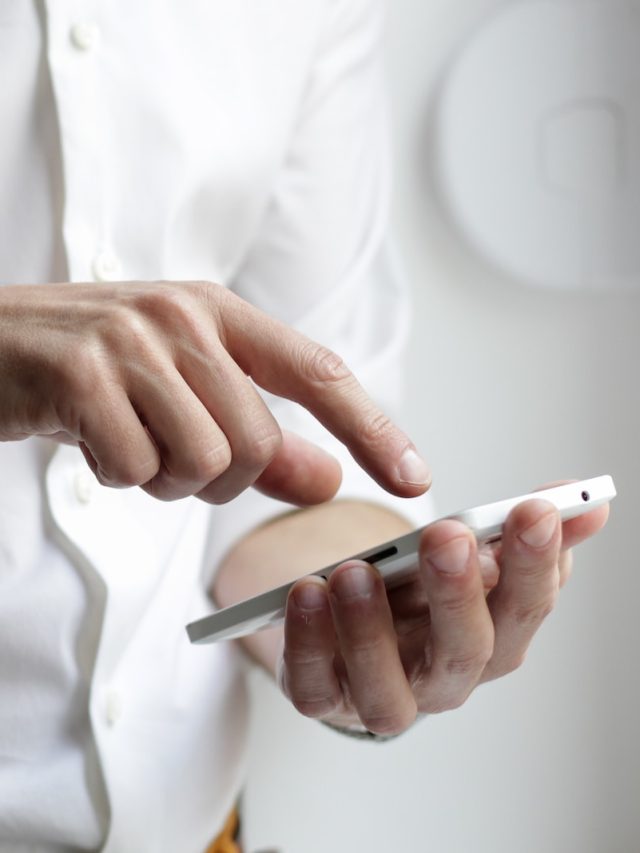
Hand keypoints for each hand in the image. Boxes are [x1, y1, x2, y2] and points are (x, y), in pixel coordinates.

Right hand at [0, 281, 429, 503]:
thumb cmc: (92, 372)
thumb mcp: (184, 394)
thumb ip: (262, 441)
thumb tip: (330, 479)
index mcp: (219, 313)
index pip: (318, 372)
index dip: (373, 427)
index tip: (414, 479)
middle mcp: (184, 316)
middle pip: (258, 443)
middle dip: (220, 480)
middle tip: (167, 456)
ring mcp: (132, 340)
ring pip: (205, 460)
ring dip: (166, 480)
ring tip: (128, 443)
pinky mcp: (82, 373)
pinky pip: (136, 468)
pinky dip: (118, 477)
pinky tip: (90, 441)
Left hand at [279, 494, 608, 734]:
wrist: (354, 629)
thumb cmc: (419, 594)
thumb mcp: (468, 557)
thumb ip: (518, 532)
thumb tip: (589, 503)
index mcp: (491, 639)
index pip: (526, 609)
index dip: (535, 564)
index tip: (534, 510)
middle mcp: (444, 678)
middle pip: (465, 653)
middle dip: (459, 595)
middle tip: (449, 538)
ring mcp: (382, 696)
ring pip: (387, 691)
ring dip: (371, 630)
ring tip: (356, 571)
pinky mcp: (324, 697)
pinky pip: (313, 687)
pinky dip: (307, 644)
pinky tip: (306, 592)